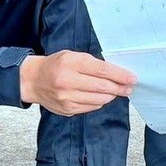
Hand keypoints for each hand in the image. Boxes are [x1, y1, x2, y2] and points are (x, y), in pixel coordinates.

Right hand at [20, 51, 135, 115]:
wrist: (33, 80)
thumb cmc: (56, 65)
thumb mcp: (72, 56)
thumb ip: (92, 64)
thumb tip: (116, 74)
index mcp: (71, 63)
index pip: (102, 70)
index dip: (120, 75)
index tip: (132, 78)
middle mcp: (68, 81)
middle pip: (102, 87)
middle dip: (119, 88)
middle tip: (128, 87)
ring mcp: (67, 98)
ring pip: (99, 100)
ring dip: (111, 96)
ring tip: (115, 91)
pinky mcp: (67, 110)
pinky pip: (91, 107)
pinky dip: (99, 102)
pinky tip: (99, 97)